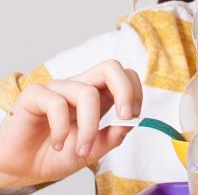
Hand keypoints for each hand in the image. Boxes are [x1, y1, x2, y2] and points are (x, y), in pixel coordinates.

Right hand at [0, 61, 141, 187]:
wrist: (23, 169)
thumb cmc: (56, 155)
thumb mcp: (92, 151)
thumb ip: (112, 137)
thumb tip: (130, 123)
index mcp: (98, 97)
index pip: (124, 76)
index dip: (135, 91)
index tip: (133, 117)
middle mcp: (79, 88)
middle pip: (110, 67)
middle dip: (126, 90)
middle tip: (126, 116)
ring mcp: (56, 89)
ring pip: (87, 92)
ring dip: (90, 126)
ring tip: (82, 149)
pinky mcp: (33, 96)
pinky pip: (56, 103)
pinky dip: (61, 129)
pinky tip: (57, 145)